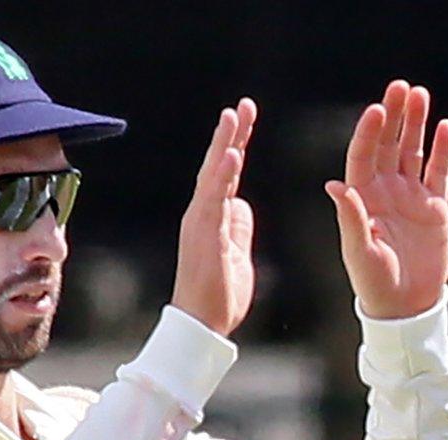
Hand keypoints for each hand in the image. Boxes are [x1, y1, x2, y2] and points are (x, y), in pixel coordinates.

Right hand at [173, 99, 257, 336]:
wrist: (203, 325)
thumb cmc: (219, 294)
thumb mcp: (238, 254)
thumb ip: (239, 228)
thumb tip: (242, 203)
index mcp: (214, 217)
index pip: (228, 173)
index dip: (236, 145)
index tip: (246, 118)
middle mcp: (203, 214)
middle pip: (218, 166)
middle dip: (231, 135)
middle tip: (243, 105)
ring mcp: (201, 223)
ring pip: (213, 176)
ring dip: (224, 145)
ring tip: (233, 117)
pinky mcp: (204, 235)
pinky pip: (214, 200)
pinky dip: (223, 175)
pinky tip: (232, 154)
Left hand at [326, 79, 447, 319]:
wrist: (405, 304)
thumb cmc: (374, 281)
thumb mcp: (359, 251)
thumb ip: (351, 218)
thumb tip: (334, 185)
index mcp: (362, 196)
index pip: (363, 154)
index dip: (369, 131)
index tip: (377, 110)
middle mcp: (385, 190)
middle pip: (389, 143)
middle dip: (394, 115)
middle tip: (401, 87)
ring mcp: (410, 195)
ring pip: (413, 150)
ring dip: (417, 123)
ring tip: (421, 94)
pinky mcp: (434, 206)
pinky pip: (439, 171)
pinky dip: (443, 149)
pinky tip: (446, 126)